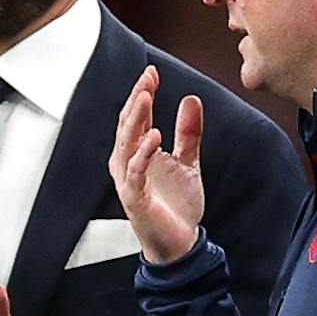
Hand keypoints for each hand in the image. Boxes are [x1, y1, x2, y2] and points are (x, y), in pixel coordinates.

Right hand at [109, 65, 204, 263]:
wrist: (179, 243)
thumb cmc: (176, 205)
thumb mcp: (188, 162)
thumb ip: (189, 133)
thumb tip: (191, 99)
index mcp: (137, 153)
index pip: (136, 117)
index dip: (142, 93)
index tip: (152, 72)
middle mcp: (127, 163)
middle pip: (126, 125)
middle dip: (137, 99)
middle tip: (148, 78)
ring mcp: (128, 180)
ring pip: (125, 143)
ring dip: (135, 119)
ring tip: (146, 97)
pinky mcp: (134, 197)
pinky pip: (135, 171)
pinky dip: (143, 153)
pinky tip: (155, 135)